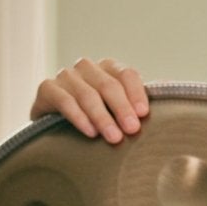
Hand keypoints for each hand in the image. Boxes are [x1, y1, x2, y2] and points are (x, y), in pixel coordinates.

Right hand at [30, 57, 149, 142]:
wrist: (52, 126)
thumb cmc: (92, 119)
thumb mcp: (115, 112)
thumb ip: (134, 108)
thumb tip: (160, 109)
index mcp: (108, 69)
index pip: (126, 74)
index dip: (136, 93)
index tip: (143, 114)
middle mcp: (87, 68)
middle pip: (109, 85)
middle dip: (122, 108)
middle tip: (132, 130)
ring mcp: (66, 76)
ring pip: (88, 94)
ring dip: (102, 117)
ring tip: (113, 137)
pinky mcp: (46, 88)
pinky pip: (64, 101)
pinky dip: (78, 117)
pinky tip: (90, 132)